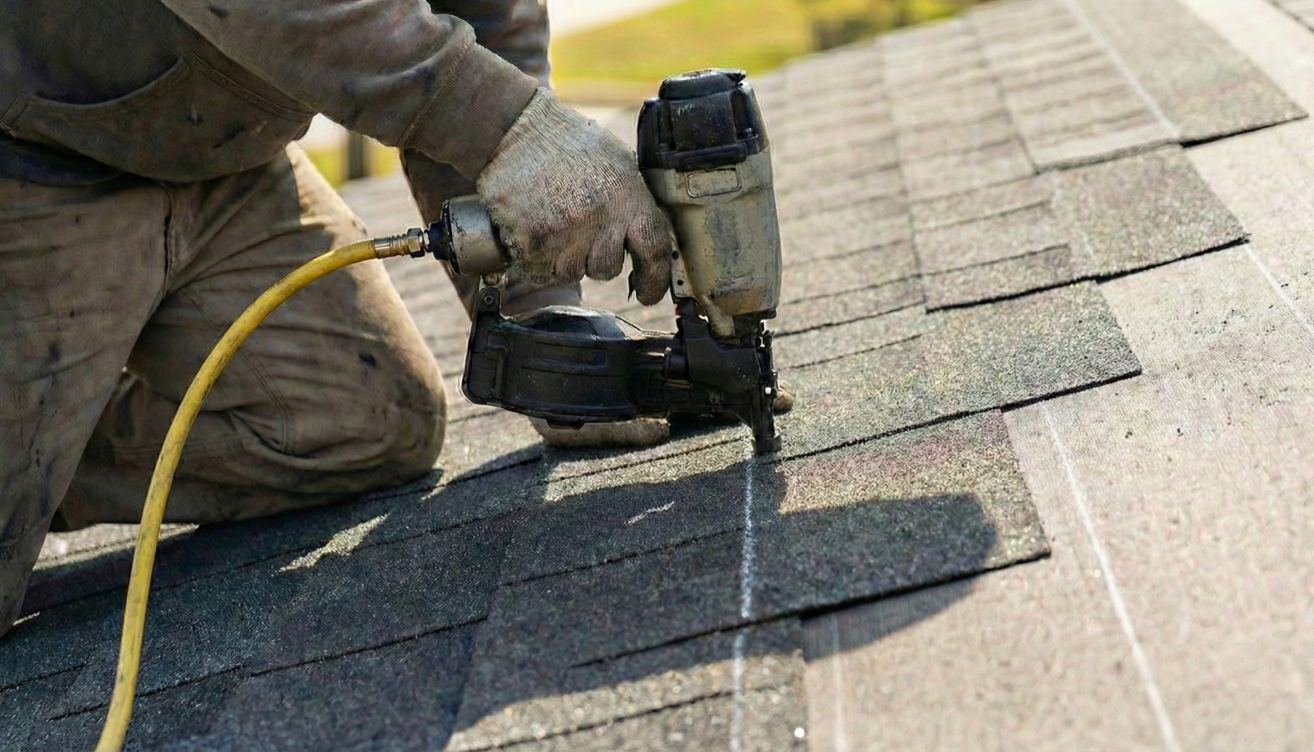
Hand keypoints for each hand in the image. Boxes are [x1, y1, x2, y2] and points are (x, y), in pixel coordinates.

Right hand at [475, 89, 673, 304]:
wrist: (513, 130)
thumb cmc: (566, 143)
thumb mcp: (617, 162)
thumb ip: (635, 201)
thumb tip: (650, 239)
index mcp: (627, 197)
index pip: (653, 250)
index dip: (654, 280)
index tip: (648, 294)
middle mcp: (598, 219)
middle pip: (606, 269)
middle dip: (596, 257)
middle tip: (580, 227)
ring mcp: (563, 235)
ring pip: (572, 273)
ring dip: (565, 258)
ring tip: (554, 221)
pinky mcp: (531, 245)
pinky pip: (540, 272)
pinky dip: (537, 259)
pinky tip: (535, 228)